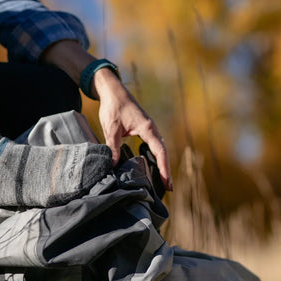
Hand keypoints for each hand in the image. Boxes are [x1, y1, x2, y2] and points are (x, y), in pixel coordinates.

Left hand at [93, 68, 172, 190]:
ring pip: (160, 150)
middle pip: (163, 153)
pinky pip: (154, 146)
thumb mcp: (111, 128)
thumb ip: (114, 147)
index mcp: (147, 128)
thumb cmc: (113, 107)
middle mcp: (152, 129)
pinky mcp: (144, 130)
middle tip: (169, 188)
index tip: (167, 182)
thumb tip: (114, 166)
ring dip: (162, 165)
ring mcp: (149, 130)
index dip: (164, 168)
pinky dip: (156, 158)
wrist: (113, 91)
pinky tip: (153, 167)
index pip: (160, 151)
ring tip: (164, 182)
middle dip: (166, 170)